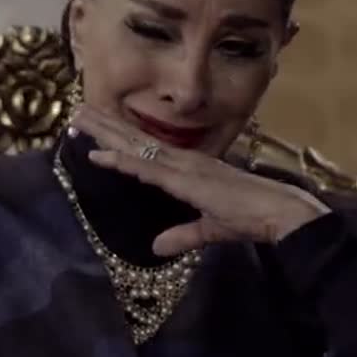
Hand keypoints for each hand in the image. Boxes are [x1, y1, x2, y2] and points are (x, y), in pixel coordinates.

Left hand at [70, 105, 330, 255]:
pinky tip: (100, 155)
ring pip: (135, 145)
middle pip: (135, 139)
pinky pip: (147, 168)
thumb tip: (156, 247)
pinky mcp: (186, 179)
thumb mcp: (209, 229)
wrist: (280, 212)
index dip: (118, 140)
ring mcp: (184, 166)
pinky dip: (122, 161)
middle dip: (105, 125)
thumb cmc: (252, 217)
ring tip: (79, 118)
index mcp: (188, 168)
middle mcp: (183, 160)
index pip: (145, 150)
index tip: (93, 128)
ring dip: (105, 133)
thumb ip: (182, 235)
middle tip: (75, 110)